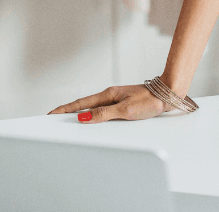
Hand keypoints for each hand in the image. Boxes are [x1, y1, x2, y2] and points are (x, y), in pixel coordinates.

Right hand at [47, 85, 167, 123]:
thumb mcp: (125, 111)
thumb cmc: (149, 101)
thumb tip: (83, 117)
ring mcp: (116, 99)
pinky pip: (103, 111)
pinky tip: (93, 122)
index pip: (80, 104)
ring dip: (80, 115)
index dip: (64, 110)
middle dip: (68, 113)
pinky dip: (94, 116)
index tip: (50, 115)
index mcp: (107, 95)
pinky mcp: (123, 104)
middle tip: (54, 121)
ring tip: (68, 124)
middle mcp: (110, 96)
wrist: (168, 94)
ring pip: (93, 108)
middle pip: (84, 106)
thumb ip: (103, 114)